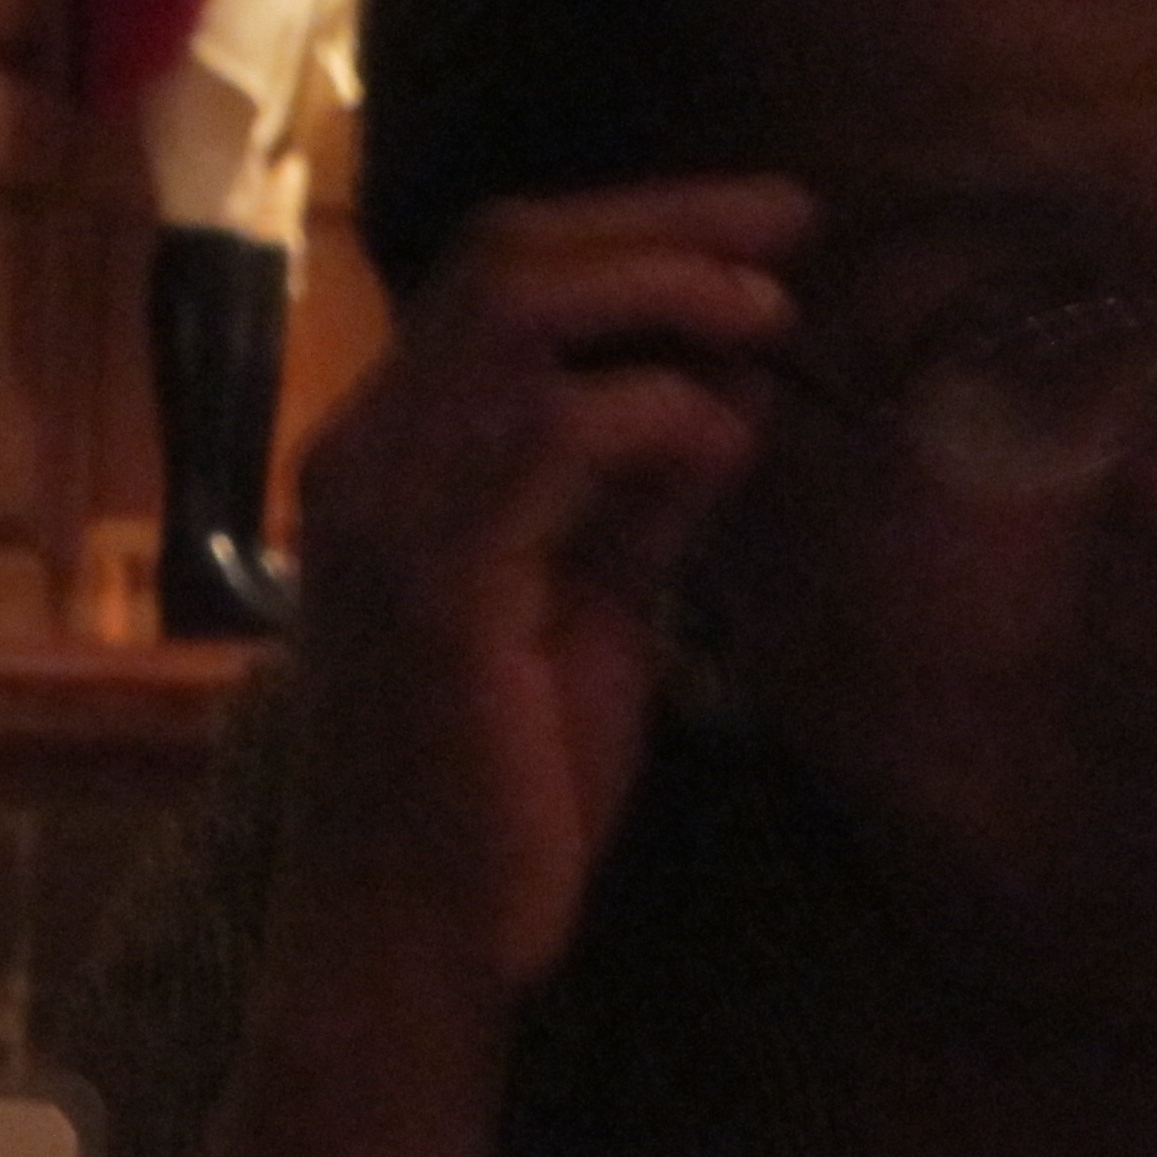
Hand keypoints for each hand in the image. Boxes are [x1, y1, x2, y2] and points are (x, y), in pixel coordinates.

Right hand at [282, 177, 815, 995]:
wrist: (425, 935)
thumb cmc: (507, 788)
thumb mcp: (596, 609)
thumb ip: (642, 501)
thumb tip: (728, 395)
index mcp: (393, 453)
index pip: (500, 277)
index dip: (638, 230)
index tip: (763, 228)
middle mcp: (365, 455)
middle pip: (506, 258)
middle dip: (663, 223)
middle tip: (791, 221)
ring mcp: (385, 510)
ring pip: (520, 319)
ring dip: (665, 294)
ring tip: (774, 313)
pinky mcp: (434, 580)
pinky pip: (548, 435)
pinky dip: (651, 413)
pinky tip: (725, 434)